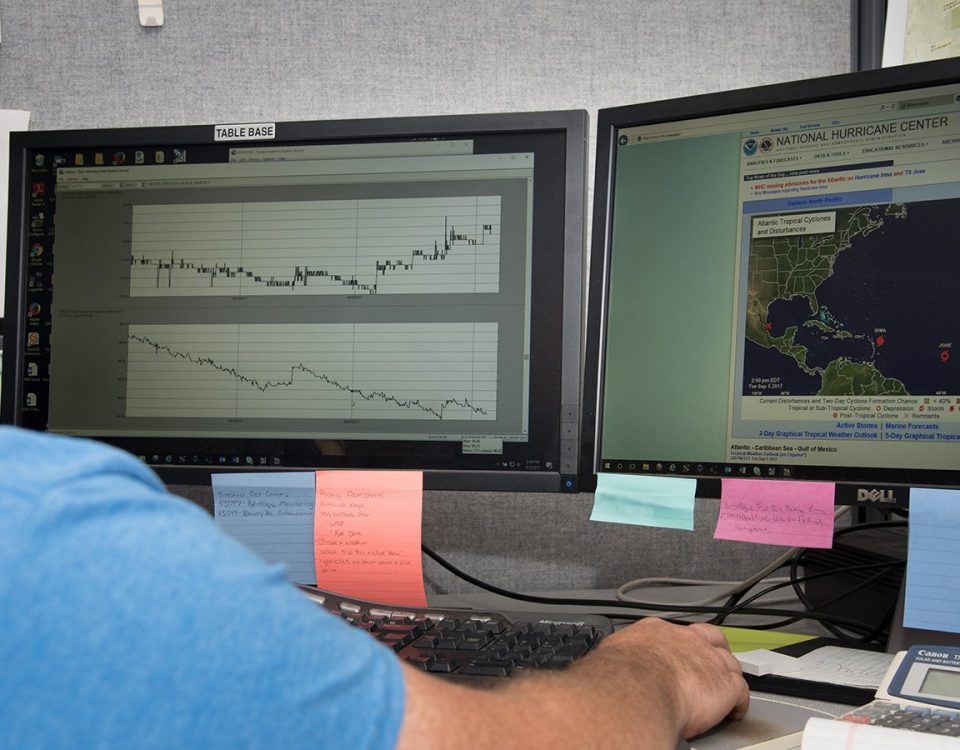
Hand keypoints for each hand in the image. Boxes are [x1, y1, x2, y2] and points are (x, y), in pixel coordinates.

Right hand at [588, 618, 749, 738]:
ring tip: (727, 686)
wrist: (637, 687)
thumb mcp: (613, 652)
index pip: (674, 632)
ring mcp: (708, 660)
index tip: (680, 652)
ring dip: (728, 675)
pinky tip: (735, 711)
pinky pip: (741, 692)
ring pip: (729, 662)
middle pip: (711, 638)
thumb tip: (608, 663)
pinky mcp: (724, 685)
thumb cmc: (619, 674)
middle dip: (714, 648)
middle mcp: (686, 640)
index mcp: (657, 632)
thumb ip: (620, 654)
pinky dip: (740, 703)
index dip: (681, 644)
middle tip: (713, 661)